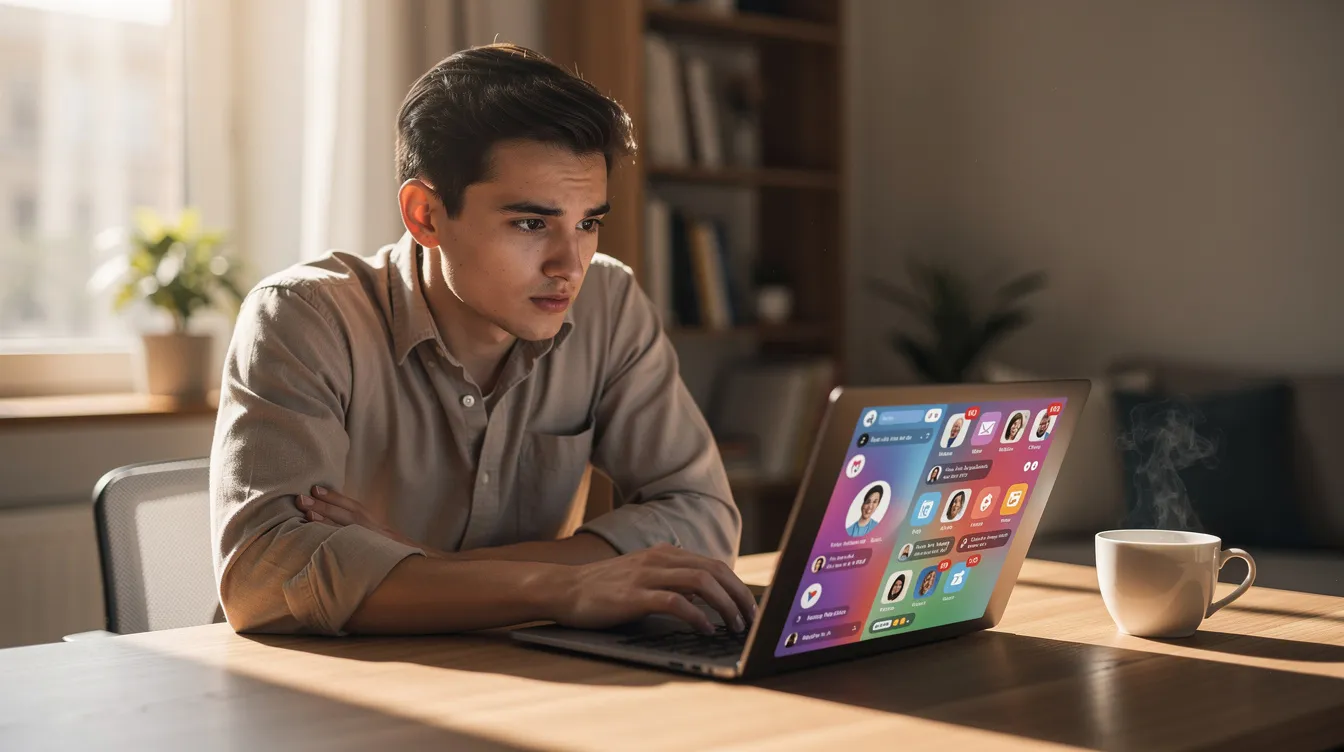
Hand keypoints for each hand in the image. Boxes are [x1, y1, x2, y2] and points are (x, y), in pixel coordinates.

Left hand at [297, 486, 422, 550]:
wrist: (426, 565)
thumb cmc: (401, 556)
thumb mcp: (384, 542)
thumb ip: (365, 536)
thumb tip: (340, 533)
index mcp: (376, 526)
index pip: (354, 507)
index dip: (335, 498)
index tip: (315, 489)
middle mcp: (377, 530)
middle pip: (348, 514)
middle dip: (324, 505)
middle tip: (300, 498)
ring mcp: (377, 542)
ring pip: (350, 527)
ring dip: (327, 519)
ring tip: (306, 513)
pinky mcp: (377, 554)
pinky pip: (355, 546)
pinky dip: (339, 541)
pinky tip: (322, 539)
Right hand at [543, 543, 755, 634]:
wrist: (564, 589)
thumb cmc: (604, 589)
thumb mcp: (643, 576)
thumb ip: (671, 581)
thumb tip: (704, 599)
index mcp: (665, 553)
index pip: (714, 565)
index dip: (737, 586)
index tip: (750, 608)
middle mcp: (660, 559)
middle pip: (715, 571)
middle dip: (740, 596)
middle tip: (751, 620)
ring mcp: (647, 575)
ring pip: (701, 583)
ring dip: (725, 606)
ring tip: (734, 626)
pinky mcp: (635, 595)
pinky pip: (676, 602)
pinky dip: (697, 616)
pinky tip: (705, 629)